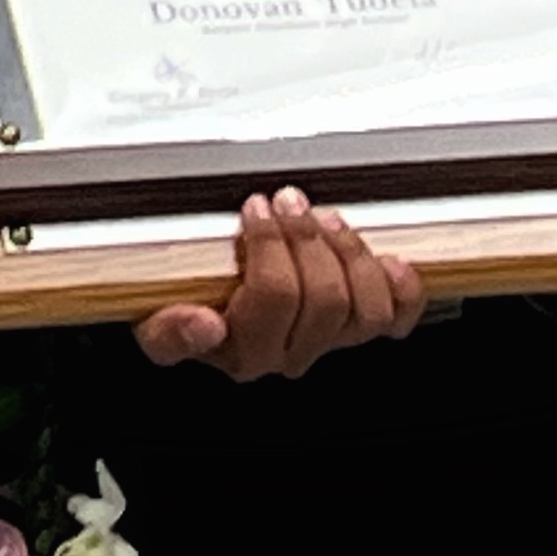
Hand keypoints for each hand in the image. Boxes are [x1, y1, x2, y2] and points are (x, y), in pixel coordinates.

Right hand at [132, 189, 423, 380]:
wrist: (206, 324)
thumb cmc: (183, 309)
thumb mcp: (155, 322)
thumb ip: (169, 331)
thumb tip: (200, 325)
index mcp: (244, 351)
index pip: (274, 299)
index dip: (271, 245)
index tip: (255, 208)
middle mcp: (291, 353)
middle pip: (324, 298)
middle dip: (307, 238)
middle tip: (287, 203)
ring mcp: (329, 341)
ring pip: (364, 307)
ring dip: (348, 252)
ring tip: (323, 219)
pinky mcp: (358, 326)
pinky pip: (396, 318)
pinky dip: (401, 288)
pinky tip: (388, 261)